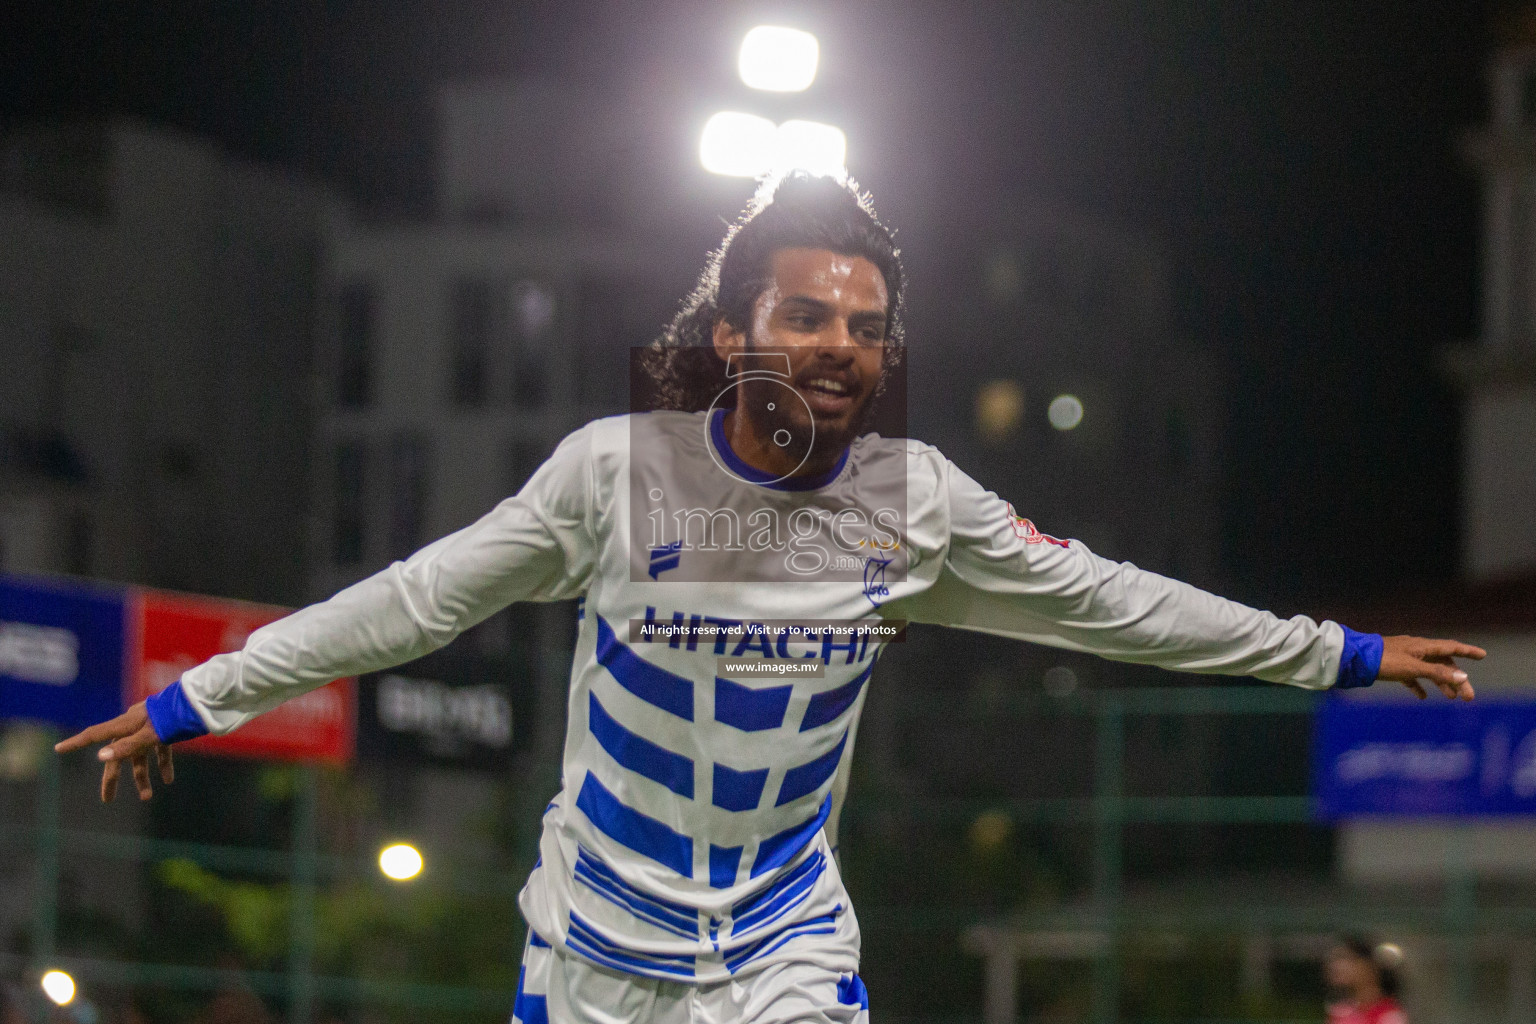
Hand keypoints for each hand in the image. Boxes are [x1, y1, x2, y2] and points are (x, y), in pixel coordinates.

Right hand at [53, 701, 174, 801]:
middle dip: (112, 778)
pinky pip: (159, 749)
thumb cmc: (173, 717)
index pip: (94, 735)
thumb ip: (128, 746)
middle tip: (107, 800)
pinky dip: (162, 764)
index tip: (58, 749)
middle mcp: (133, 726)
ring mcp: (149, 727)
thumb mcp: (151, 735)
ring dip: (142, 776)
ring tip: (148, 797)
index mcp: (124, 725)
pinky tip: (169, 779)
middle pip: (117, 755)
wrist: (200, 700)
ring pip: (140, 756)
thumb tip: (101, 757)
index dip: (76, 743)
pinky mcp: (165, 729)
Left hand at [1377, 635, 1485, 700]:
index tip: (1483, 655)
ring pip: (1429, 671)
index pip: (1451, 647)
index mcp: (1423, 646)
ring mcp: (1405, 658)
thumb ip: (1437, 673)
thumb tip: (1463, 678)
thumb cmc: (1384, 660)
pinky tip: (1422, 697)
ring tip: (1451, 698)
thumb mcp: (1413, 668)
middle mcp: (1416, 649)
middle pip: (1443, 664)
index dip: (1467, 651)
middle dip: (1457, 679)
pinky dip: (1419, 686)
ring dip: (1441, 684)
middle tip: (1469, 697)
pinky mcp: (1393, 667)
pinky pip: (1411, 676)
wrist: (1355, 659)